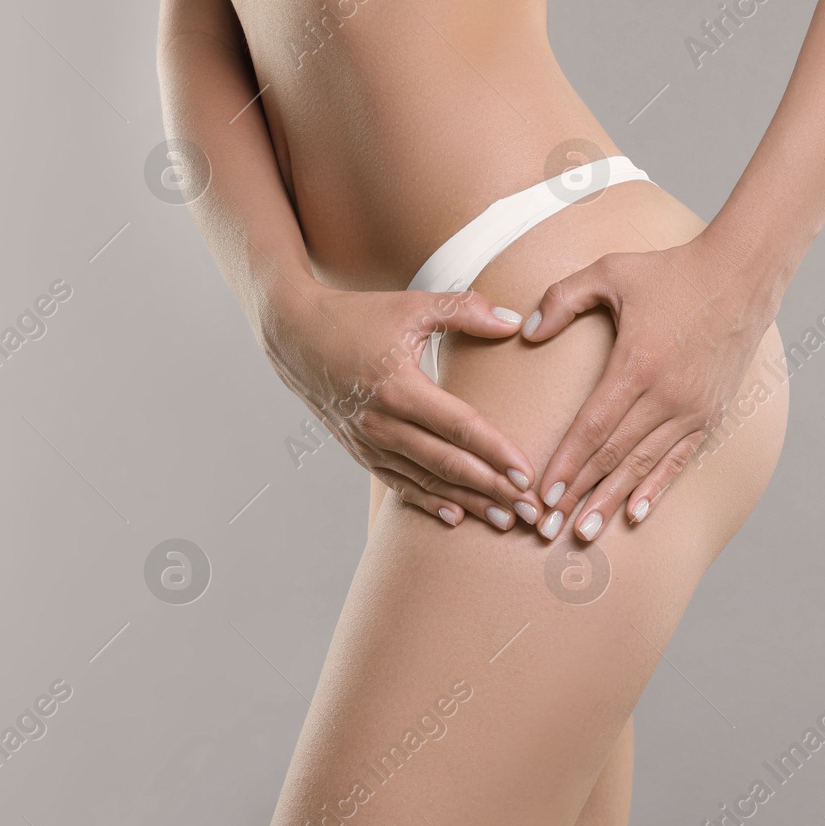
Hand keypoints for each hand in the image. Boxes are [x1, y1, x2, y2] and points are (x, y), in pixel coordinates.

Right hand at [263, 283, 543, 529]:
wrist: (294, 336)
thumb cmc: (357, 316)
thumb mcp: (411, 305)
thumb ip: (465, 311)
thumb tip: (514, 323)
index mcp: (399, 387)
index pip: (460, 427)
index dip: (496, 453)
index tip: (527, 474)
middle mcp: (382, 422)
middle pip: (448, 463)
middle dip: (493, 490)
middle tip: (530, 511)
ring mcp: (368, 441)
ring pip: (426, 480)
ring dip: (468, 502)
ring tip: (504, 520)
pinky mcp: (359, 450)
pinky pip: (399, 483)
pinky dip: (428, 502)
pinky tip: (455, 517)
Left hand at [520, 233, 777, 540]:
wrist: (741, 273)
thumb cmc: (671, 270)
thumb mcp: (609, 271)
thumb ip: (562, 298)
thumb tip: (527, 332)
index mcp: (637, 363)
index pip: (593, 428)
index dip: (566, 464)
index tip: (543, 494)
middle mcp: (667, 395)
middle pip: (615, 457)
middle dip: (579, 496)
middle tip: (548, 530)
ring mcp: (693, 408)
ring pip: (644, 467)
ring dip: (612, 502)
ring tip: (584, 533)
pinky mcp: (711, 414)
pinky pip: (679, 461)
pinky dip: (656, 490)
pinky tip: (635, 514)